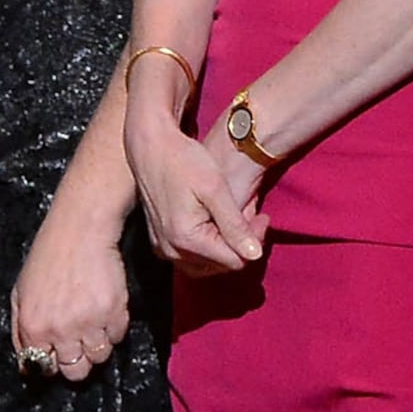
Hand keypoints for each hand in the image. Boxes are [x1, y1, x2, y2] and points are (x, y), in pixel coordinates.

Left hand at [9, 206, 132, 380]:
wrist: (78, 233)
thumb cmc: (47, 260)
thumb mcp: (20, 295)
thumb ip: (21, 333)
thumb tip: (27, 366)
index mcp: (33, 327)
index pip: (45, 368)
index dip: (52, 362)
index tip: (57, 352)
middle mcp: (60, 330)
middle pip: (76, 372)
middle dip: (77, 360)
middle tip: (77, 340)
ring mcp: (89, 323)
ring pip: (100, 357)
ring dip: (96, 344)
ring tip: (91, 321)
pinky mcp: (115, 313)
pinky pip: (117, 337)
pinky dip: (113, 328)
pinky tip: (103, 308)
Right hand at [126, 107, 263, 275]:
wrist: (150, 146)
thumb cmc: (184, 161)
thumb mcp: (216, 190)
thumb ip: (235, 226)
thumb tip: (255, 255)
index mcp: (186, 239)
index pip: (235, 260)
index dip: (254, 242)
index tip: (262, 216)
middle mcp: (170, 250)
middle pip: (221, 265)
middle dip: (240, 245)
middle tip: (251, 217)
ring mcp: (162, 247)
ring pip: (206, 264)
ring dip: (224, 247)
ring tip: (235, 220)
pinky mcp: (158, 240)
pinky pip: (190, 256)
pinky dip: (207, 246)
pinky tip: (215, 223)